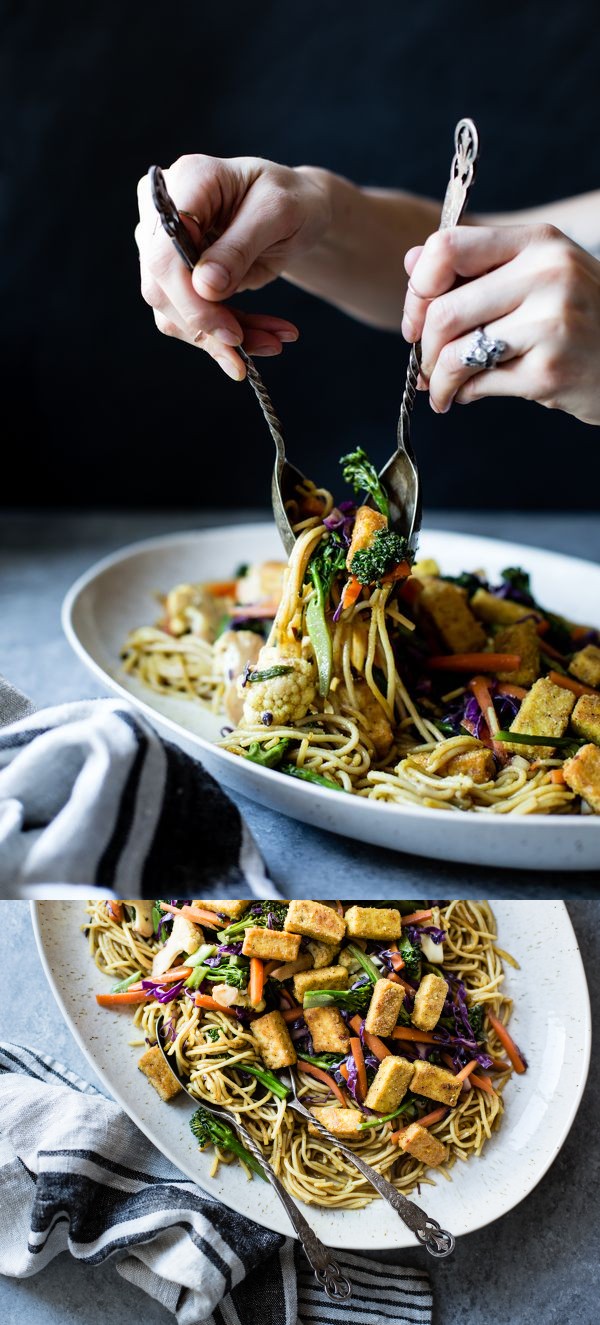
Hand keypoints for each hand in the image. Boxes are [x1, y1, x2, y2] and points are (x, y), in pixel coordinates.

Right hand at [136, 154, 330, 378]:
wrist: (298, 215)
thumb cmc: (293, 201)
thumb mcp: (279, 213)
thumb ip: (241, 246)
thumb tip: (204, 287)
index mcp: (188, 181)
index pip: (164, 253)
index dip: (191, 300)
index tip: (233, 333)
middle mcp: (162, 212)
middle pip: (161, 288)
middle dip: (212, 328)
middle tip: (265, 346)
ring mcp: (164, 246)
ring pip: (173, 313)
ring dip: (222, 340)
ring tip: (272, 342)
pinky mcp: (175, 277)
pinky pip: (188, 320)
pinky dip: (224, 338)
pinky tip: (262, 338)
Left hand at [401, 224, 599, 424]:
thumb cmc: (578, 318)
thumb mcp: (536, 276)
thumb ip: (477, 266)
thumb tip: (411, 260)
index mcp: (538, 242)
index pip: (447, 248)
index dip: (418, 288)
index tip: (417, 317)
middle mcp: (548, 275)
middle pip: (444, 310)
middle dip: (422, 345)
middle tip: (424, 364)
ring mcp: (551, 324)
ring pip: (455, 352)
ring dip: (436, 378)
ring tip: (440, 388)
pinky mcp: (549, 371)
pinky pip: (479, 384)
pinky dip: (461, 394)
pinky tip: (466, 395)